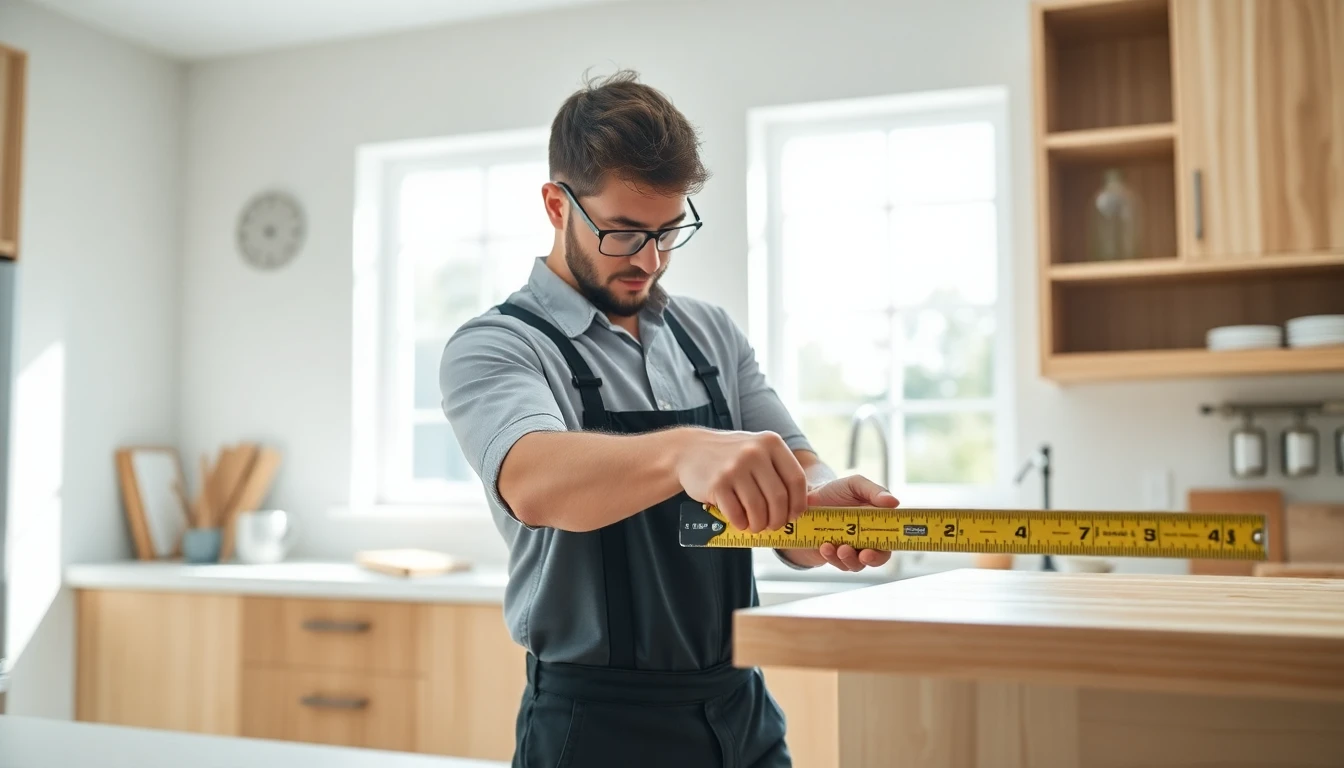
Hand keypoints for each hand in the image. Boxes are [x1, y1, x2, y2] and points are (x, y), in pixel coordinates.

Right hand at [676, 429, 807, 533]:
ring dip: (760, 524)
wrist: (688, 451)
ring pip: (759, 509)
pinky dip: (741, 523)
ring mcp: (735, 467)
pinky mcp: (717, 483)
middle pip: (779, 498)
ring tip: (756, 525)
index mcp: (771, 443)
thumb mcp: (756, 450)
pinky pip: (737, 513)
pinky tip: (740, 521)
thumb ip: (777, 470)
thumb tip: (801, 505)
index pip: (796, 479)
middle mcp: (754, 452)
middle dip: (778, 519)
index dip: (798, 503)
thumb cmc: (729, 457)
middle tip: (773, 525)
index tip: (794, 515)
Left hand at [778, 474, 898, 570]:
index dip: (889, 547)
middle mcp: (866, 540)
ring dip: (850, 559)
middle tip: (864, 555)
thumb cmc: (836, 491)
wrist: (807, 496)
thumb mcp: (855, 485)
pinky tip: (825, 547)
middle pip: (877, 558)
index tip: (880, 547)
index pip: (890, 540)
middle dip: (872, 559)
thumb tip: (894, 502)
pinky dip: (831, 556)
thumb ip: (874, 491)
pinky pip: (835, 562)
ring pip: (856, 564)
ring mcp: (849, 549)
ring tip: (840, 548)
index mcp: (877, 524)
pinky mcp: (832, 555)